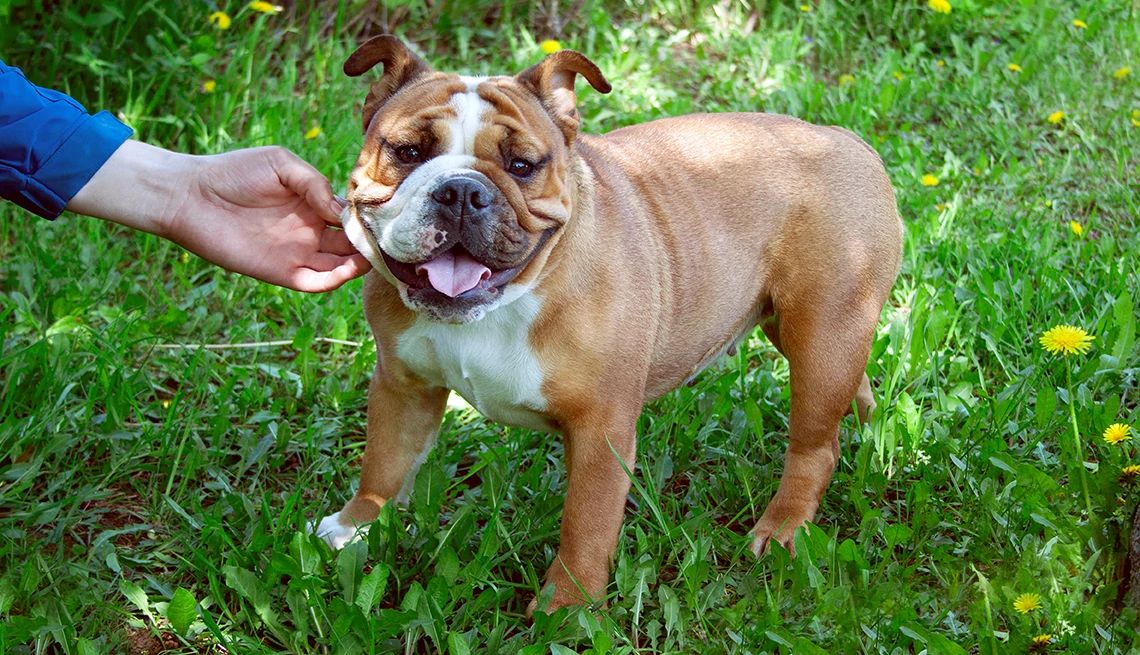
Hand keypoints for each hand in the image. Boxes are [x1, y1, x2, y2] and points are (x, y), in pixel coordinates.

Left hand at [68, 141, 370, 291]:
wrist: (190, 196)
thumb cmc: (233, 172)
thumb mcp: (280, 164)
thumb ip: (314, 183)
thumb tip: (340, 209)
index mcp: (312, 204)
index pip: (350, 215)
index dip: (369, 216)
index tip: (389, 214)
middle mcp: (309, 230)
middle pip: (352, 243)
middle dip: (373, 242)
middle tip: (394, 239)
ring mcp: (297, 252)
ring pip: (341, 264)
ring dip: (362, 262)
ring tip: (380, 254)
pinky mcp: (282, 272)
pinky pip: (316, 282)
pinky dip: (336, 279)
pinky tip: (350, 268)